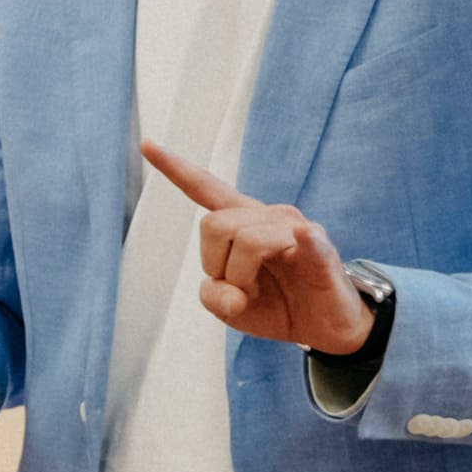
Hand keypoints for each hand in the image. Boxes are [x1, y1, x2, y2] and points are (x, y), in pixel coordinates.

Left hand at [143, 140, 378, 356]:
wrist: (324, 327)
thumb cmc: (277, 306)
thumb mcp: (231, 308)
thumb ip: (213, 297)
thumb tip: (231, 296)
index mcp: (242, 223)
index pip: (206, 188)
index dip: (175, 168)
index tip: (147, 144)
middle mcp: (268, 216)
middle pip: (214, 224)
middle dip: (215, 264)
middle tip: (238, 286)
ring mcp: (297, 229)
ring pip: (247, 241)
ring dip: (243, 278)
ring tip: (261, 292)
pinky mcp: (323, 251)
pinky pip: (307, 241)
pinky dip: (303, 240)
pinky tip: (304, 236)